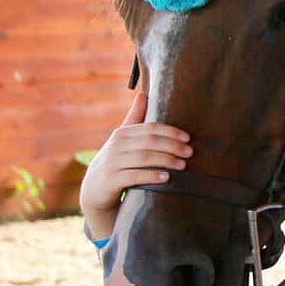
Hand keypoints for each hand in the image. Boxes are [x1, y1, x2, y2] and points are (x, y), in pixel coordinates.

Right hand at [79, 91, 191, 240]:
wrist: (94, 191)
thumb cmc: (115, 163)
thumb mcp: (123, 141)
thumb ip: (134, 119)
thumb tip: (143, 94)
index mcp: (122, 134)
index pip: (149, 128)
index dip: (170, 132)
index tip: (187, 138)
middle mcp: (116, 146)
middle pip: (149, 142)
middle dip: (172, 146)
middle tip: (189, 152)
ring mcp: (113, 163)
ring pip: (143, 158)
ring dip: (165, 160)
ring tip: (182, 165)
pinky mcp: (111, 180)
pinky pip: (134, 176)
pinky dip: (150, 175)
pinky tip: (165, 177)